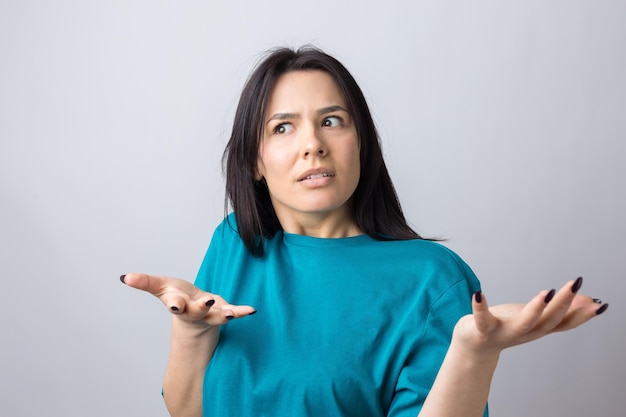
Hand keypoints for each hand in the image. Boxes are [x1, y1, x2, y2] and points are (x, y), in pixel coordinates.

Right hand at [120, 273, 255, 328]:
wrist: (195, 321)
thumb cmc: (178, 298)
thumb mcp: (161, 288)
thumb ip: (145, 282)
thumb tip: (124, 277)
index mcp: (178, 304)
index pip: (174, 304)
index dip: (175, 304)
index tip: (175, 305)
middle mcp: (193, 313)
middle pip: (195, 312)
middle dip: (198, 308)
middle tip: (205, 303)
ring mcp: (209, 316)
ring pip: (215, 316)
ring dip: (222, 314)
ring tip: (229, 313)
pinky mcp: (224, 313)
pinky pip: (234, 312)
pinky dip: (242, 312)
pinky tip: (251, 310)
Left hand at [453, 277, 607, 356]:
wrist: (474, 348)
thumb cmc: (505, 326)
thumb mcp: (535, 317)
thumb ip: (560, 310)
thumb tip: (591, 300)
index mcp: (539, 328)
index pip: (565, 323)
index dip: (582, 315)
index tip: (600, 304)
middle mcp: (525, 333)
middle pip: (549, 321)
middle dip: (563, 303)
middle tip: (575, 284)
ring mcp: (504, 333)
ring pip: (524, 323)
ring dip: (536, 308)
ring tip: (546, 292)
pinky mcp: (483, 330)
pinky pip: (482, 319)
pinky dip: (480, 306)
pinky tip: (478, 293)